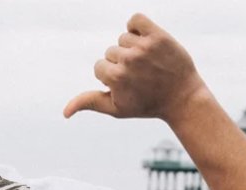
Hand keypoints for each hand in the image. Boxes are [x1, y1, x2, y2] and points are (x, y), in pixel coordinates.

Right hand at [63, 12, 206, 124]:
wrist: (181, 97)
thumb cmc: (146, 105)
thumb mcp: (116, 109)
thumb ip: (90, 102)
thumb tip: (64, 113)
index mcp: (115, 78)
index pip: (99, 66)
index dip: (111, 77)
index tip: (128, 85)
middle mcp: (128, 60)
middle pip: (111, 52)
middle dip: (121, 63)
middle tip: (141, 76)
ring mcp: (143, 47)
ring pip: (123, 38)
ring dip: (131, 48)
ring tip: (147, 63)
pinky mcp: (158, 35)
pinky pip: (136, 19)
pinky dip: (136, 26)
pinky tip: (144, 39)